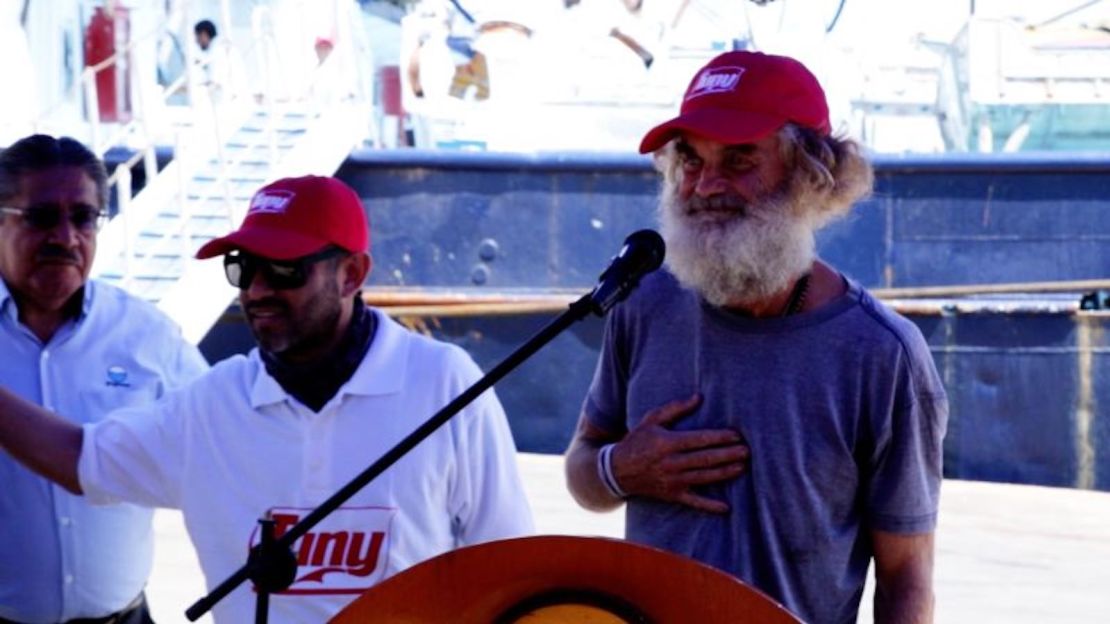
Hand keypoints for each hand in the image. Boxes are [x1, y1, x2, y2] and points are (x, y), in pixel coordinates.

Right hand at [610, 394, 748, 512]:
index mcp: (667, 443)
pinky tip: (726, 508)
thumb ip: (675, 408)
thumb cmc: (637, 441)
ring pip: (704, 477)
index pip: (699, 440)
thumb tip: (699, 397)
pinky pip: (694, 502)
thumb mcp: (651, 420)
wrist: (617, 470)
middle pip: (705, 458)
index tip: (737, 435)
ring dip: (725, 473)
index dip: (720, 438)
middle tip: (747, 451)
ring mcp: (673, 481)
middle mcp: (672, 463)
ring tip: (742, 467)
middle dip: (728, 454)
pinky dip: (710, 506)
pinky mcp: (672, 495)